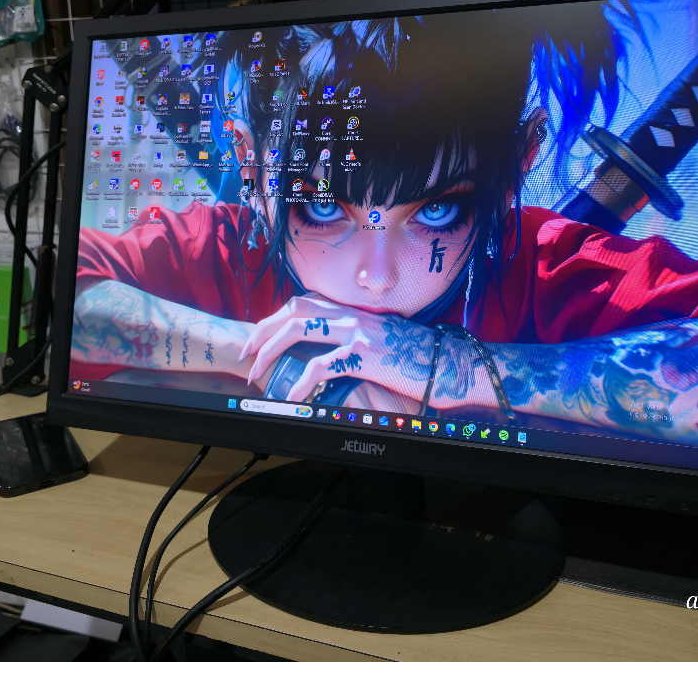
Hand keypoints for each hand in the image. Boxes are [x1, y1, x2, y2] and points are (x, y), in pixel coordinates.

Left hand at [238, 296, 435, 402]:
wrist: (451, 365)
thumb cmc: (421, 359)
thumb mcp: (385, 342)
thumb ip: (357, 342)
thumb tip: (334, 356)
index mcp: (355, 311)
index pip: (304, 302)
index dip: (275, 318)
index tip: (259, 338)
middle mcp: (353, 316)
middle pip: (293, 310)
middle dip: (262, 331)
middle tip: (246, 354)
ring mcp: (358, 333)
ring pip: (298, 330)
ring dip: (270, 351)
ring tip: (257, 372)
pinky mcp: (365, 356)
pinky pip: (320, 367)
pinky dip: (300, 382)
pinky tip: (291, 397)